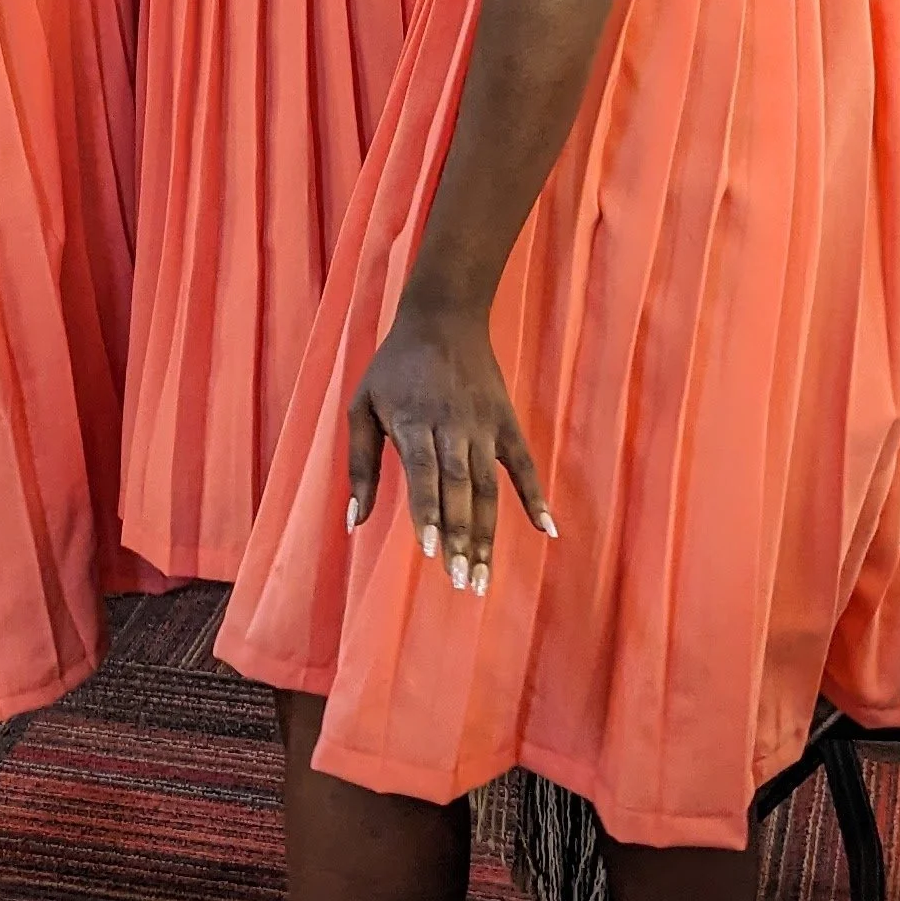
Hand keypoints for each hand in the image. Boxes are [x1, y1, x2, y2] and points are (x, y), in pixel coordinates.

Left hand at [347, 295, 553, 593]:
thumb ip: (360, 465)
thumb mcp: (362, 406)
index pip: (424, 474)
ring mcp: (484, 426)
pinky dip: (536, 497)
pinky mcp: (507, 422)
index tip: (432, 552)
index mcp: (413, 422)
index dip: (429, 513)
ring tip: (484, 577)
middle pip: (459, 490)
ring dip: (489, 534)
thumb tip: (353, 523)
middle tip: (463, 583)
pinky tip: (546, 531)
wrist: (443, 317)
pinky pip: (525, 466)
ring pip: (489, 488)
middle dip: (461, 538)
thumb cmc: (394, 368)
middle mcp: (452, 427)